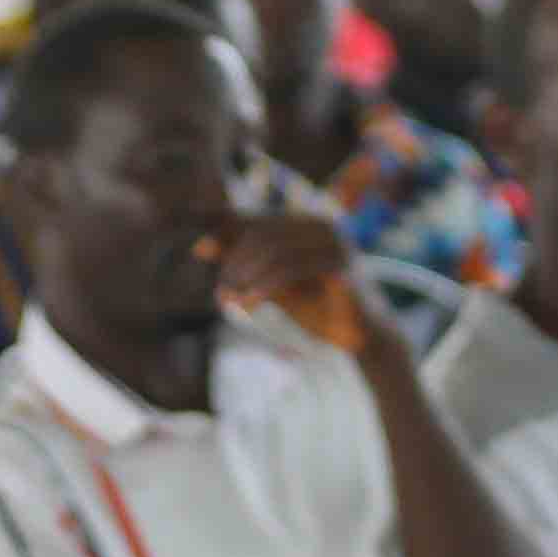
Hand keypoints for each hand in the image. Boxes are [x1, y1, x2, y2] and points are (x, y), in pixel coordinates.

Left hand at [213, 211, 374, 353]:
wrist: (359, 336)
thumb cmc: (315, 306)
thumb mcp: (270, 282)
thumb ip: (242, 263)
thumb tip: (199, 246)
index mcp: (305, 222)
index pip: (255, 219)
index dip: (224, 230)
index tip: (198, 250)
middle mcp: (322, 224)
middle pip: (261, 232)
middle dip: (233, 262)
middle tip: (220, 292)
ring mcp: (335, 242)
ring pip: (274, 248)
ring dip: (245, 276)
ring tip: (230, 302)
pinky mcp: (340, 265)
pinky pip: (291, 268)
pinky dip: (263, 286)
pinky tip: (248, 304)